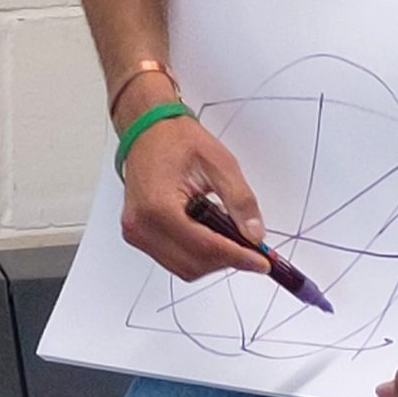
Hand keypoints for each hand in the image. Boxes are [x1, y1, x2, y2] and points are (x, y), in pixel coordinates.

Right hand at [116, 80, 270, 282]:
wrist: (148, 129)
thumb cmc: (175, 139)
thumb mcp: (220, 163)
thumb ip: (240, 201)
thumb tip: (255, 234)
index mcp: (158, 205)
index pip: (205, 246)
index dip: (238, 257)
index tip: (261, 263)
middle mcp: (141, 224)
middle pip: (194, 264)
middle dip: (227, 260)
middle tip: (252, 250)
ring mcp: (136, 232)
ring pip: (184, 268)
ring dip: (212, 259)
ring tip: (230, 236)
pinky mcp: (138, 234)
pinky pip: (173, 259)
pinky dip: (197, 254)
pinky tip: (210, 233)